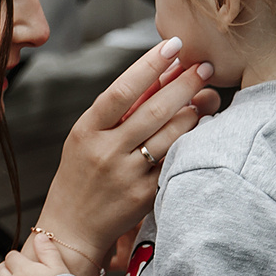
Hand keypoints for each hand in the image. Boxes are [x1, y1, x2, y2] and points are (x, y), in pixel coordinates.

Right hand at [31, 37, 217, 259]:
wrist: (71, 229)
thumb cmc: (80, 176)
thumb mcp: (87, 138)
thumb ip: (119, 109)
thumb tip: (160, 72)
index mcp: (86, 132)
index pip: (121, 91)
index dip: (149, 66)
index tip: (173, 46)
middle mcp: (105, 153)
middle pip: (154, 110)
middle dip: (184, 84)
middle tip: (205, 67)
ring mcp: (126, 176)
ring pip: (171, 135)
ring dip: (194, 112)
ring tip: (205, 96)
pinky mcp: (144, 196)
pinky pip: (175, 161)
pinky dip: (191, 142)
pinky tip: (201, 128)